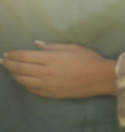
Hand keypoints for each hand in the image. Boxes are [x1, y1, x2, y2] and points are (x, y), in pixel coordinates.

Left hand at [1, 42, 116, 97]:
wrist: (100, 78)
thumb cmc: (89, 59)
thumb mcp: (73, 47)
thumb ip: (52, 46)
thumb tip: (36, 44)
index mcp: (51, 58)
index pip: (25, 56)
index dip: (13, 54)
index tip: (7, 52)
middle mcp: (46, 72)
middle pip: (20, 68)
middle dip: (9, 63)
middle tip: (3, 60)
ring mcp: (48, 85)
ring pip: (23, 80)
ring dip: (14, 74)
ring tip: (10, 69)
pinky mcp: (51, 94)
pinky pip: (32, 90)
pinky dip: (24, 84)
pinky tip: (22, 80)